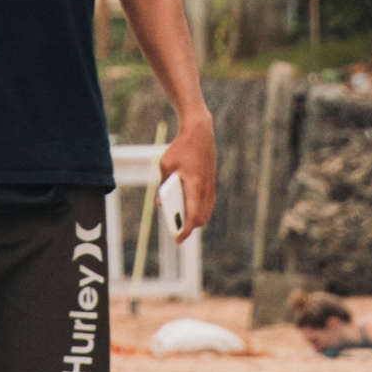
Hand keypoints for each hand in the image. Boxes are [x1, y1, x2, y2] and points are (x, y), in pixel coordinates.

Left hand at [161, 114, 216, 245]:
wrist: (199, 132)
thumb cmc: (181, 148)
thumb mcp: (166, 165)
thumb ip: (162, 186)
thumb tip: (160, 203)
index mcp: (194, 185)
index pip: (192, 215)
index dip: (186, 230)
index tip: (178, 238)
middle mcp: (206, 188)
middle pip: (202, 218)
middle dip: (190, 227)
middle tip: (177, 230)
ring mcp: (211, 185)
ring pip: (207, 211)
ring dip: (196, 219)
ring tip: (182, 220)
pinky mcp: (212, 181)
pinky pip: (208, 202)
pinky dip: (200, 209)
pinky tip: (191, 209)